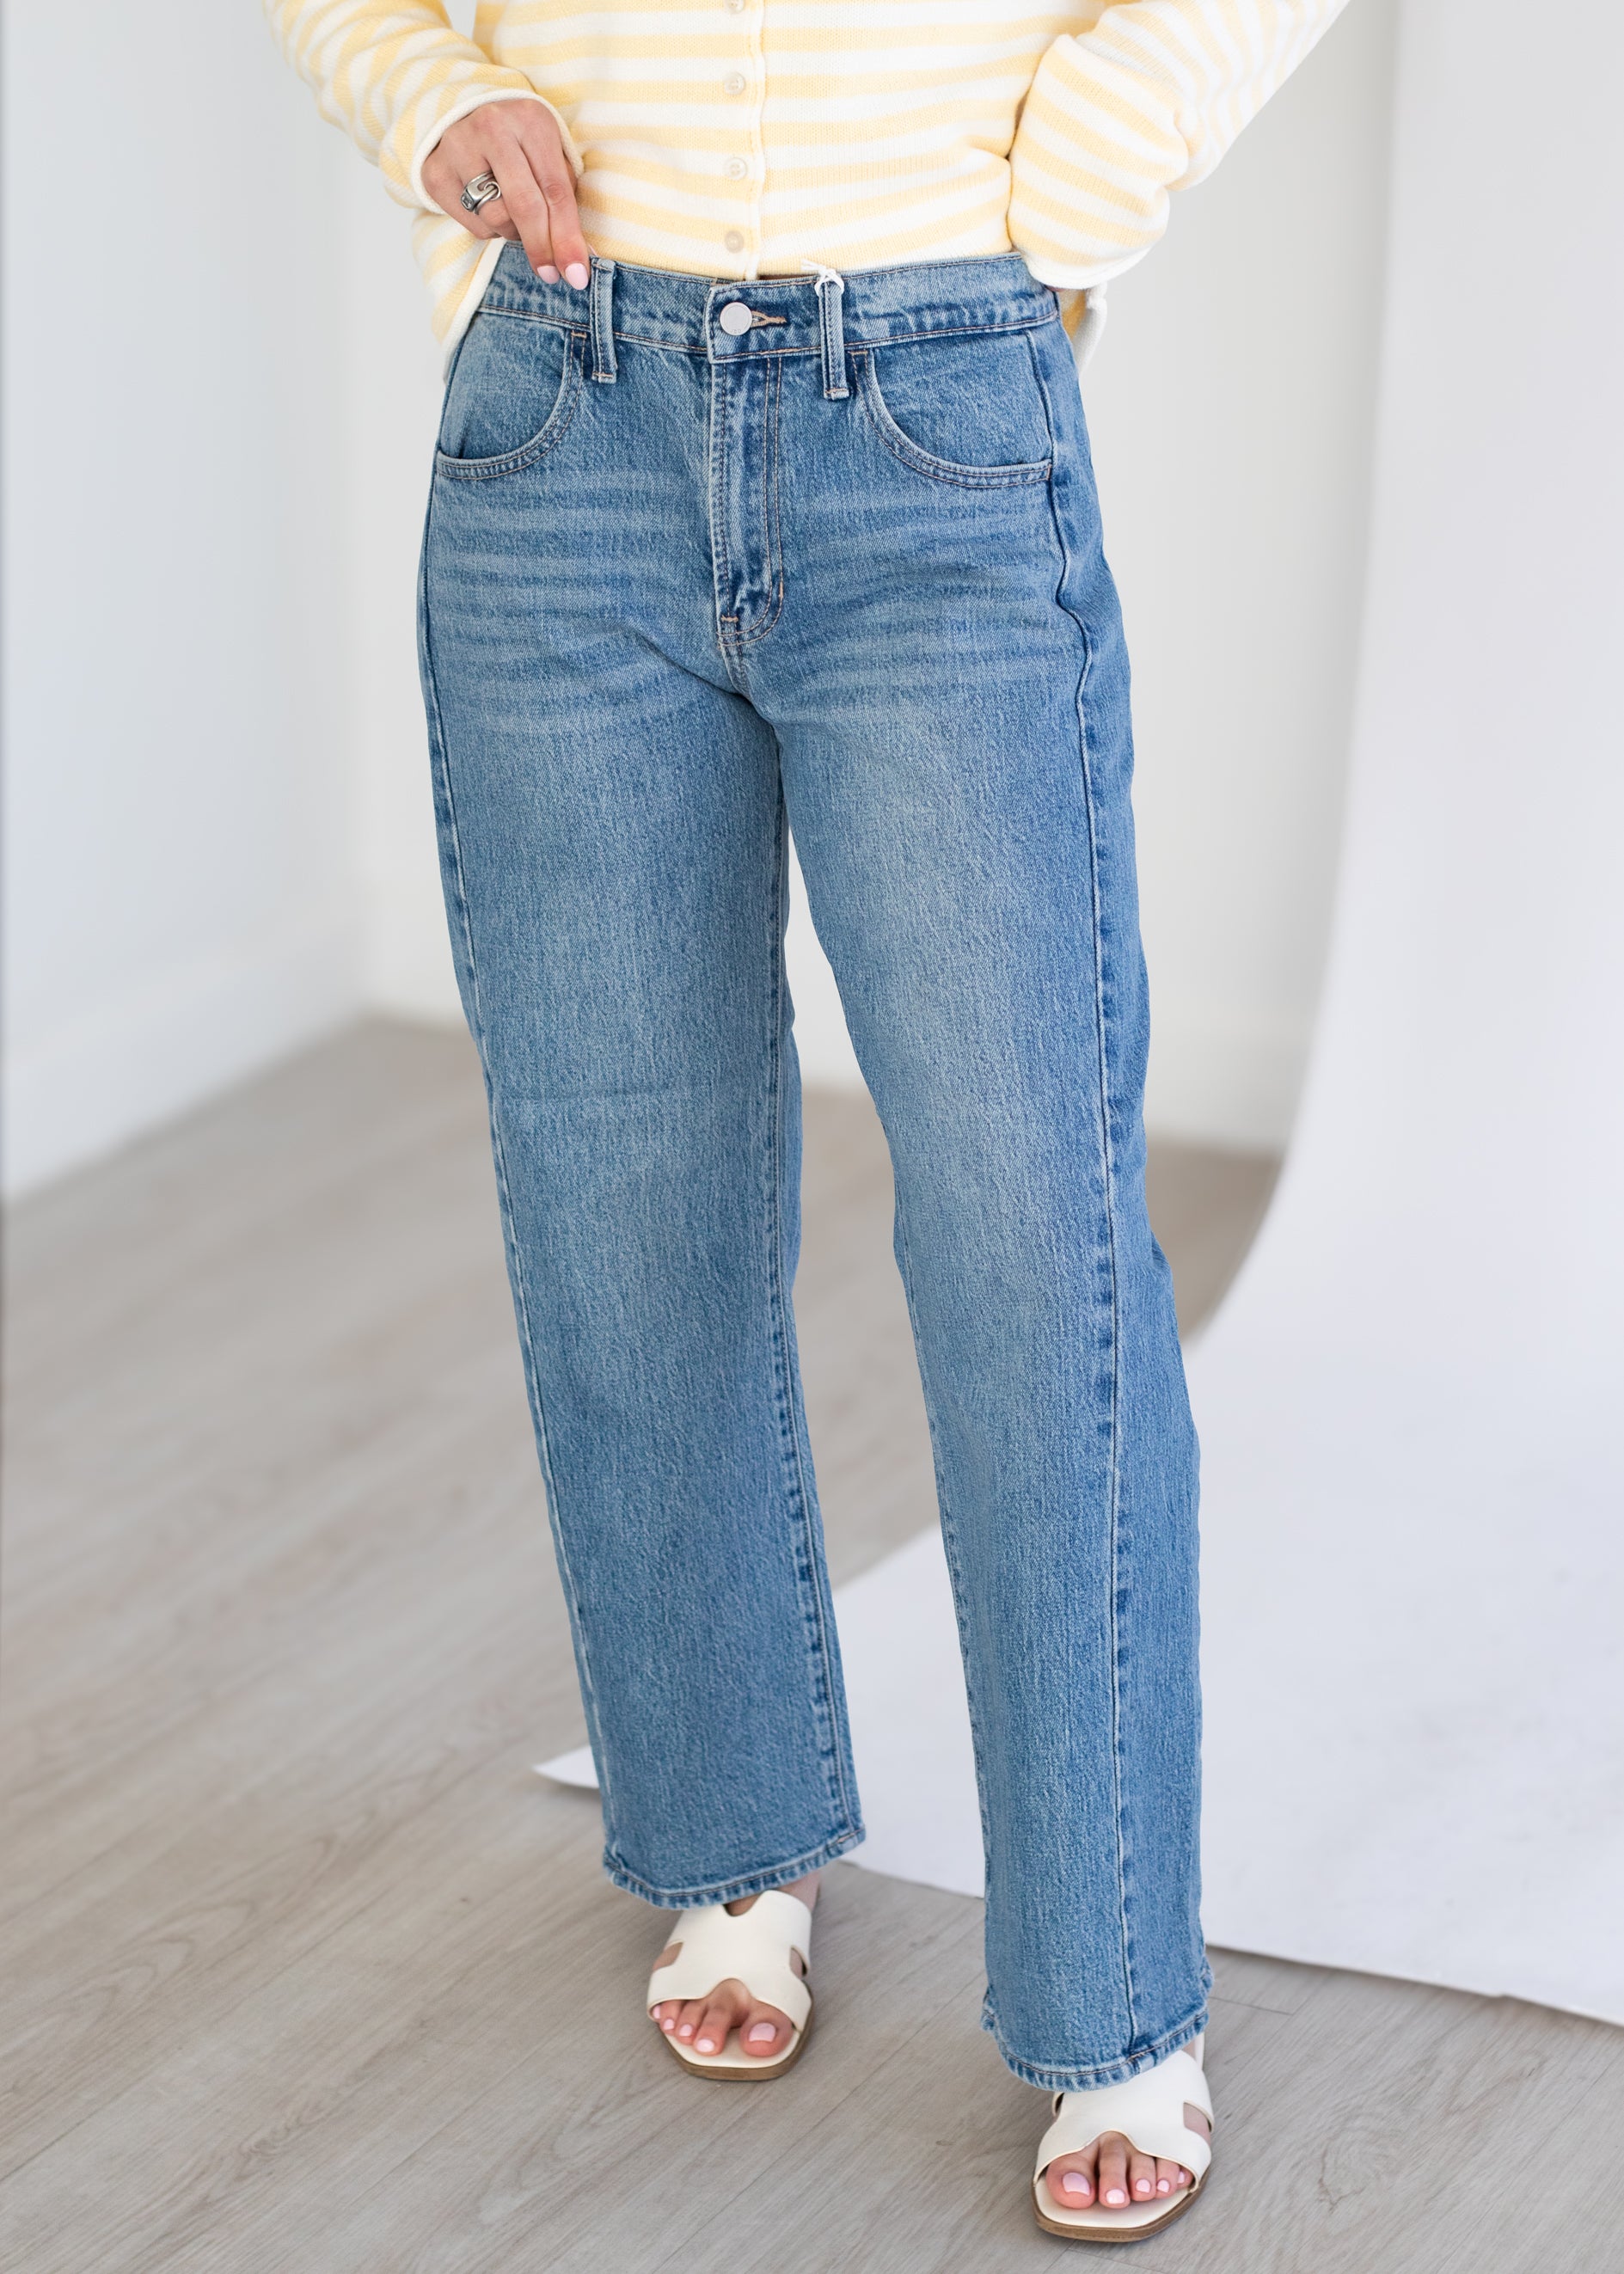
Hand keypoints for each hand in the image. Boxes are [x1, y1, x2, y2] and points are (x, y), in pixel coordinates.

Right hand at [422, 102, 588, 287]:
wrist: (463, 118)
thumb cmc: (520, 144)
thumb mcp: (548, 154)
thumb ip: (564, 196)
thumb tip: (577, 260)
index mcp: (530, 119)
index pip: (555, 189)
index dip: (568, 236)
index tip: (577, 274)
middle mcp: (492, 127)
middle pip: (524, 206)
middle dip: (541, 248)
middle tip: (551, 274)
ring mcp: (458, 147)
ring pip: (496, 219)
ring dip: (513, 232)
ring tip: (514, 214)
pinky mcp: (436, 173)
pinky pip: (473, 224)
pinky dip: (490, 228)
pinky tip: (488, 206)